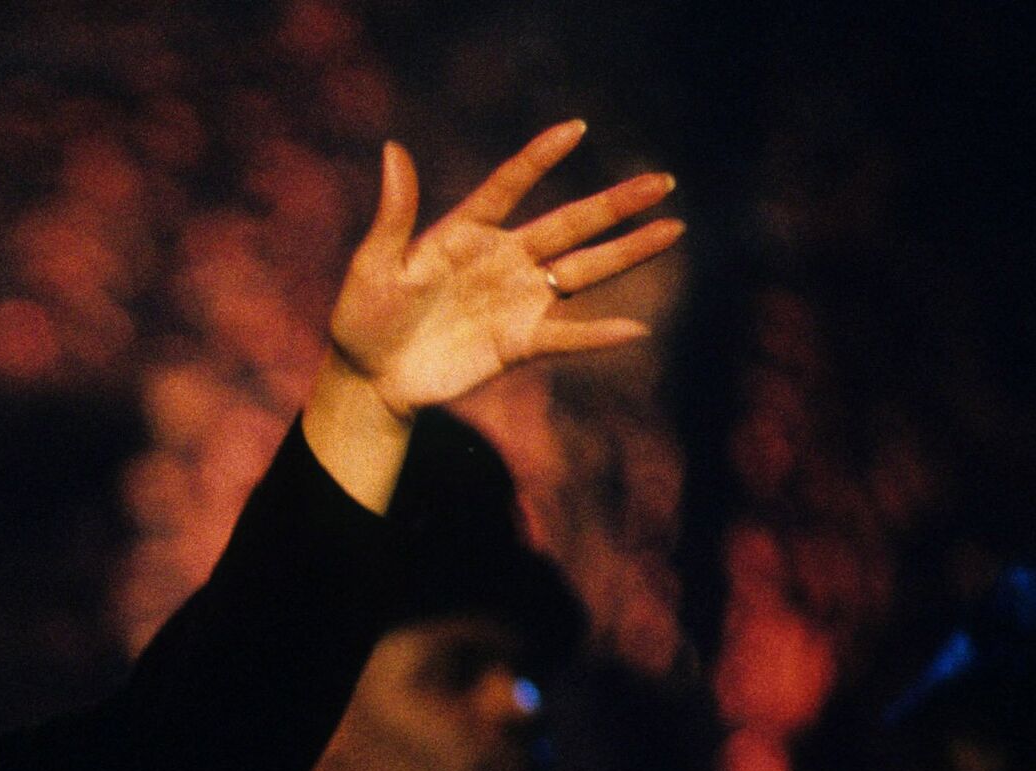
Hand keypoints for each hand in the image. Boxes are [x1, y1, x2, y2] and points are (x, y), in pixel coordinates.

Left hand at [326, 120, 682, 422]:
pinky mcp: (518, 342)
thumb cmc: (364, 315)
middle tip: (662, 181)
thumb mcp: (373, 264)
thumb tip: (393, 150)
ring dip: (627, 253)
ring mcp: (516, 300)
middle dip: (615, 205)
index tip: (576, 129)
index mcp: (467, 231)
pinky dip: (597, 335)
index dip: (540, 159)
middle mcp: (503, 259)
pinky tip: (634, 329)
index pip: (511, 185)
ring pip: (582, 271)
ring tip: (672, 229)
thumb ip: (394, 213)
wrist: (370, 376)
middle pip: (568, 226)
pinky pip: (565, 335)